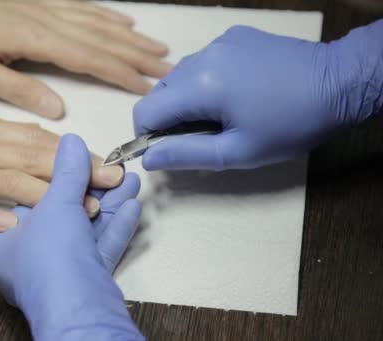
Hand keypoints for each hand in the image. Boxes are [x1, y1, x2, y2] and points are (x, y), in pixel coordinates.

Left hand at [0, 0, 171, 118]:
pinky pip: (82, 6)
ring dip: (131, 36)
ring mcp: (45, 5)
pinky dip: (107, 14)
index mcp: (35, 39)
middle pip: (104, 39)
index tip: (148, 87)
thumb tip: (57, 110)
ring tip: (158, 48)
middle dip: (139, 55)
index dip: (122, 74)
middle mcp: (48, 18)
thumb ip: (17, 89)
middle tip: (169, 69)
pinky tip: (123, 20)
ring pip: (99, 22)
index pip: (90, 59)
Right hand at [0, 110, 123, 234]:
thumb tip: (26, 138)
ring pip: (6, 182)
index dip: (70, 152)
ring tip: (79, 209)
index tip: (100, 162)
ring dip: (47, 196)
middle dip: (74, 171)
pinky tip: (15, 224)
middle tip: (109, 183)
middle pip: (30, 159)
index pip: (32, 139)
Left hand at [0, 134, 143, 340]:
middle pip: (65, 214)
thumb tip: (70, 143)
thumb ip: (65, 171)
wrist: (78, 309)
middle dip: (94, 189)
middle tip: (113, 169)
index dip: (59, 177)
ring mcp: (59, 273)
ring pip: (87, 231)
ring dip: (110, 204)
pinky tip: (132, 207)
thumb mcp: (55, 203)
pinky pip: (100, 249)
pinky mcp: (85, 283)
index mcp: (6, 242)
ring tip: (130, 180)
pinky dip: (116, 227)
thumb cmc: (49, 259)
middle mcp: (30, 260)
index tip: (81, 160)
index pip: (33, 199)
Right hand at [133, 22, 382, 170]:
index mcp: (200, 85)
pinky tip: (234, 94)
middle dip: (168, 118)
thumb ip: (186, 155)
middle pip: (160, 92)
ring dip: (187, 100)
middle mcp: (202, 56)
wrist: (339, 82)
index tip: (168, 150)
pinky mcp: (234, 36)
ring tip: (219, 117)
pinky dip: (205, 82)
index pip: (146, 110)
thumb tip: (148, 159)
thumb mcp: (238, 152)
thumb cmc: (291, 123)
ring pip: (180, 76)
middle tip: (200, 138)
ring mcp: (219, 43)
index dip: (147, 136)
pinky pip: (203, 62)